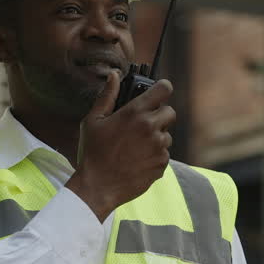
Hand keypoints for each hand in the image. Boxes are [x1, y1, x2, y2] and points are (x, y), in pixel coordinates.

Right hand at [66, 75, 175, 219]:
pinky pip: (164, 154)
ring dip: (156, 137)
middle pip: (170, 112)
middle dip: (160, 115)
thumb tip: (115, 75)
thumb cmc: (93, 152)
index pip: (164, 89)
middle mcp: (151, 128)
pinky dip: (155, 155)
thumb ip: (107, 96)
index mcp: (135, 113)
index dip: (162, 88)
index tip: (159, 92)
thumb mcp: (94, 121)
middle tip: (143, 124)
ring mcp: (159, 147)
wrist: (98, 187)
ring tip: (135, 146)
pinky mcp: (162, 164)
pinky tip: (137, 160)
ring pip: (167, 135)